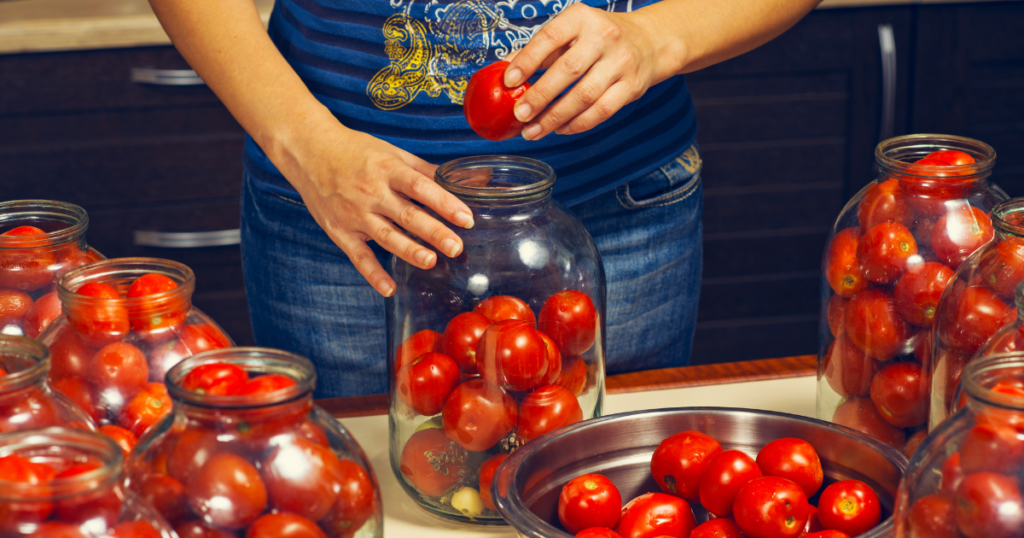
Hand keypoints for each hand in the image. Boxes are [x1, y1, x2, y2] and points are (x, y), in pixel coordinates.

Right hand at [279, 113, 473, 296]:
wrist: (308, 151)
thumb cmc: (355, 151)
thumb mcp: (391, 153)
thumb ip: (425, 171)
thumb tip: (465, 179)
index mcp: (388, 169)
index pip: (421, 188)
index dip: (445, 203)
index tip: (466, 218)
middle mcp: (371, 192)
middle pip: (407, 215)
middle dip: (434, 232)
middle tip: (457, 247)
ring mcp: (354, 213)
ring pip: (386, 236)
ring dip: (409, 251)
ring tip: (431, 262)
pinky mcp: (340, 231)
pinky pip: (358, 256)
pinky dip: (372, 274)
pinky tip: (389, 289)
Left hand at [503, 3, 680, 140]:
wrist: (649, 42)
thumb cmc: (599, 38)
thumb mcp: (571, 32)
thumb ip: (540, 50)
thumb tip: (505, 68)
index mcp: (582, 18)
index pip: (550, 37)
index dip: (528, 60)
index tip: (509, 81)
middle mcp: (604, 37)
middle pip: (568, 71)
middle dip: (540, 96)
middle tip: (520, 115)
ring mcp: (620, 62)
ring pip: (584, 96)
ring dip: (555, 117)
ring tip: (533, 131)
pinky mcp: (631, 86)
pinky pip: (601, 111)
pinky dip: (577, 124)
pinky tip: (560, 129)